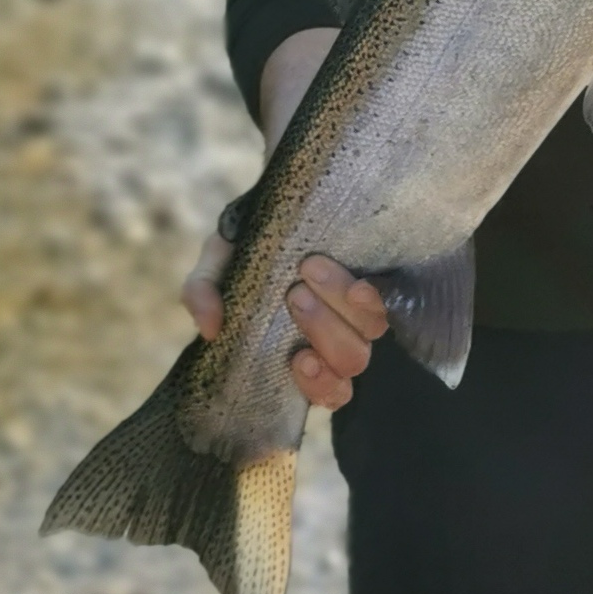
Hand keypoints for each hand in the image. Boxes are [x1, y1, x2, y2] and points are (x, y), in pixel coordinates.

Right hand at [181, 242, 388, 410]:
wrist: (280, 203)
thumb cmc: (247, 246)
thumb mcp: (217, 264)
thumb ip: (202, 293)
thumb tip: (211, 328)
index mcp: (301, 349)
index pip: (328, 390)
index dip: (321, 384)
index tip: (299, 359)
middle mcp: (338, 335)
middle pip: (350, 359)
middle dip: (323, 330)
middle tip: (294, 294)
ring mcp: (360, 310)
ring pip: (370, 333)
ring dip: (341, 308)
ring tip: (309, 272)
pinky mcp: (379, 279)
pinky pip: (390, 301)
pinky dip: (375, 299)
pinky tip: (357, 286)